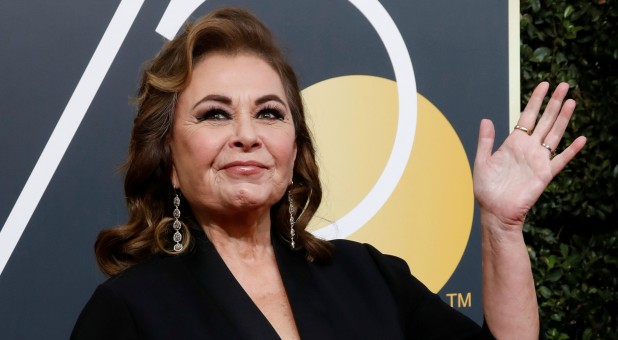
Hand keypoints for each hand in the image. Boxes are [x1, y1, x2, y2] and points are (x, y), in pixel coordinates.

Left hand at [473, 82, 585, 231]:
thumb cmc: (487, 190)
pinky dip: (571, 150)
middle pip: (545, 120)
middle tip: (564, 84)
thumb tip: (486, 119)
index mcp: (513, 143)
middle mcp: (528, 148)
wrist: (495, 212)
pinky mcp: (544, 174)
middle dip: (554, 102)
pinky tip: (581, 139)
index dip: (536, 100)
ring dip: (564, 118)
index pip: (527, 116)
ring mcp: (538, 160)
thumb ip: (486, 141)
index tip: (544, 85)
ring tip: (572, 101)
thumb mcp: (482, 161)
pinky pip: (561, 159)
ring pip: (554, 134)